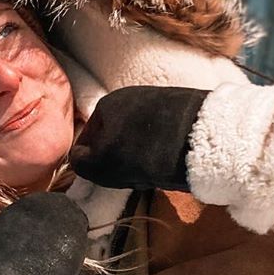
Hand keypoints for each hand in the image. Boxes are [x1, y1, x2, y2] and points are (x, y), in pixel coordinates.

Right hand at [69, 85, 208, 191]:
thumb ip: (82, 162)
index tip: (106, 177)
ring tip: (152, 173)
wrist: (196, 139)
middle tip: (131, 178)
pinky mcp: (181, 111)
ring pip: (138, 141)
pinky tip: (169, 163)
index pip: (88, 139)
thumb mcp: (102, 164)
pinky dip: (160, 153)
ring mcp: (157, 101)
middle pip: (115, 139)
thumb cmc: (141, 153)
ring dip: (141, 160)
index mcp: (106, 104)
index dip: (94, 163)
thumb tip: (77, 159)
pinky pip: (161, 138)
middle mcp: (130, 96)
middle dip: (121, 161)